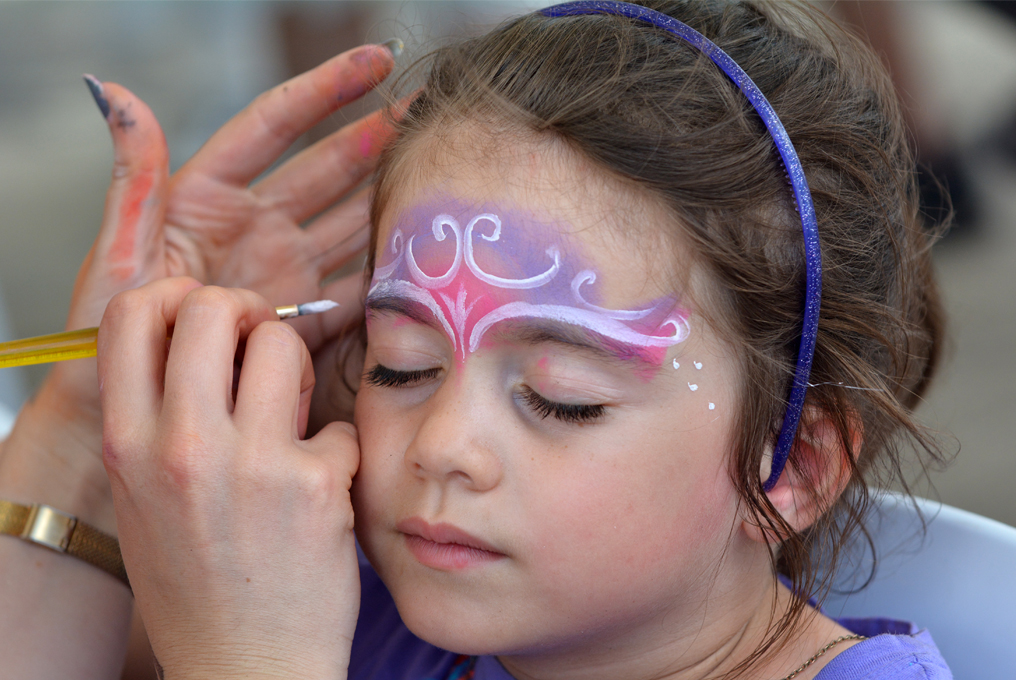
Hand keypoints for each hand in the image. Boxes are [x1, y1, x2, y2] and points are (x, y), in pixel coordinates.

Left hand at [0, 44, 393, 527]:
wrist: (118, 420)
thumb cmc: (104, 339)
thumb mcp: (117, 258)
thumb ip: (134, 181)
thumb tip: (118, 93)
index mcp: (207, 198)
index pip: (276, 127)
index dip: (327, 91)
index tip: (378, 62)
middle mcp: (253, 228)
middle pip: (328, 170)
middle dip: (379, 139)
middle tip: (432, 115)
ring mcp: (283, 274)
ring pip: (349, 223)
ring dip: (392, 201)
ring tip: (440, 177)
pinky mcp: (302, 320)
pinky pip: (353, 290)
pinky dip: (386, 277)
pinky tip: (421, 261)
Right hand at [99, 279, 360, 679]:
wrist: (244, 668)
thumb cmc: (196, 585)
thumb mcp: (144, 498)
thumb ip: (157, 419)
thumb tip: (198, 342)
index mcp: (128, 445)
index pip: (130, 314)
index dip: (174, 298)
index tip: (205, 320)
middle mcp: (181, 446)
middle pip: (210, 305)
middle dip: (245, 313)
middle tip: (260, 348)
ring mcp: (250, 463)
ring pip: (282, 341)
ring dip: (295, 368)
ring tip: (293, 417)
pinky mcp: (315, 485)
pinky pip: (337, 421)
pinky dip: (338, 446)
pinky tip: (325, 483)